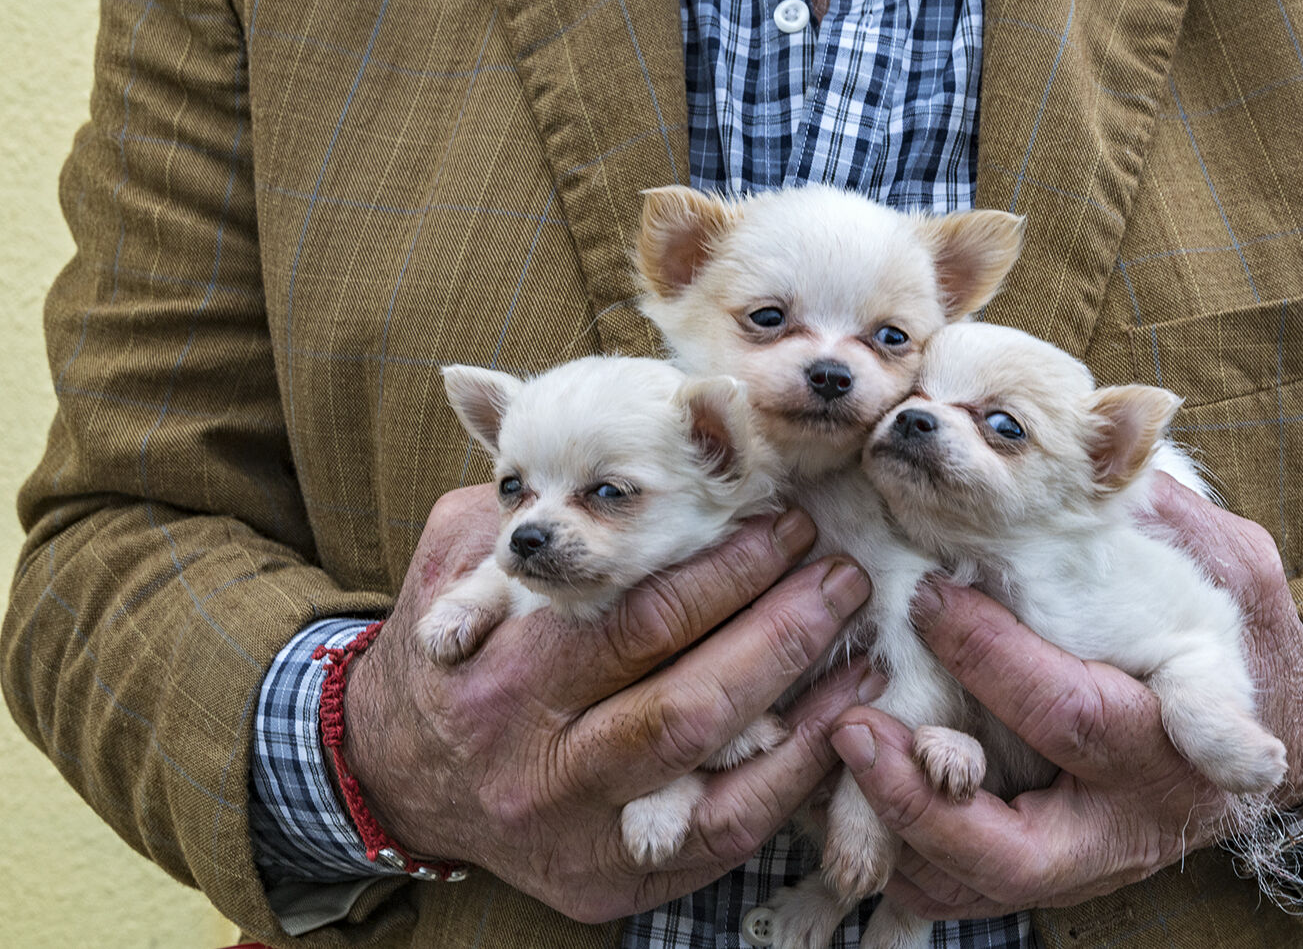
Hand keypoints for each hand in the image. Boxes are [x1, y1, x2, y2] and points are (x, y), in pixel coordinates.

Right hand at [341, 485, 877, 922]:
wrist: (393, 776)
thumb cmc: (448, 650)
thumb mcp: (453, 562)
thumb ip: (531, 513)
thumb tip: (615, 463)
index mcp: (504, 673)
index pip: (637, 619)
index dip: (726, 571)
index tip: (786, 523)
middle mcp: (540, 763)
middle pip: (686, 699)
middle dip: (781, 633)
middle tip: (843, 577)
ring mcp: (579, 834)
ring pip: (713, 777)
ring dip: (806, 713)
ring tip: (865, 651)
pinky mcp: (611, 883)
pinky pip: (721, 840)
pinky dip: (788, 786)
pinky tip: (837, 731)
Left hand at [829, 473, 1302, 918]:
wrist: (1286, 738)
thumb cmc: (1243, 638)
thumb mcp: (1232, 569)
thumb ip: (1169, 522)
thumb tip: (1104, 435)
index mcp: (1177, 735)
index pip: (1081, 714)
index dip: (997, 662)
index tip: (928, 594)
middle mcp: (1130, 815)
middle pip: (1017, 842)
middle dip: (924, 793)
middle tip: (855, 728)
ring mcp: (1090, 860)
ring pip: (981, 883)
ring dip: (901, 839)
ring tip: (838, 773)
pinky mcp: (1054, 874)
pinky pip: (968, 892)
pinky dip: (911, 863)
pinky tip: (852, 815)